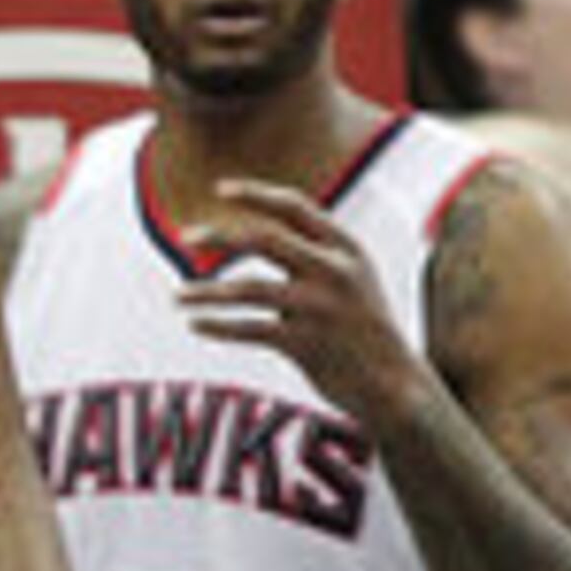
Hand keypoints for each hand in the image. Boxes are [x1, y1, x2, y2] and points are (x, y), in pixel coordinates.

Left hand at [177, 180, 435, 433]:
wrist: (395, 381)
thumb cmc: (362, 326)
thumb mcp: (352, 277)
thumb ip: (313, 253)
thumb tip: (255, 232)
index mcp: (347, 248)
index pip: (296, 208)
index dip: (257, 194)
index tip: (221, 188)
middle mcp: (335, 271)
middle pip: (264, 240)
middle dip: (221, 236)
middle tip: (184, 237)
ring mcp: (320, 308)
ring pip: (248, 289)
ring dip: (206, 292)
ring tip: (176, 296)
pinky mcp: (306, 344)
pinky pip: (249, 330)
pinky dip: (218, 327)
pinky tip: (196, 324)